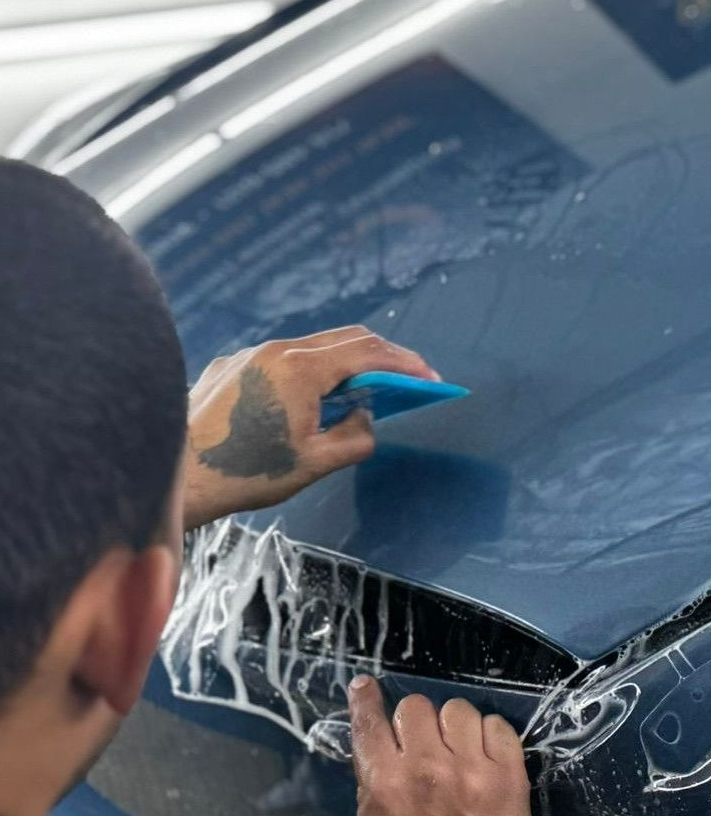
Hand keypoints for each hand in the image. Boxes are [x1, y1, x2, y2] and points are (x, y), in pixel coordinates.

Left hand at [183, 325, 438, 528]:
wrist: (176, 476)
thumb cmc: (245, 473)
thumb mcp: (315, 463)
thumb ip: (356, 437)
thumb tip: (365, 418)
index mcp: (301, 368)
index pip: (368, 352)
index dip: (405, 363)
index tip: (430, 377)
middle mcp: (275, 349)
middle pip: (343, 340)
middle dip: (381, 357)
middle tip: (405, 380)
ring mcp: (248, 356)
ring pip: (310, 349)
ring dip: (342, 366)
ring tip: (358, 395)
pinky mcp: (228, 368)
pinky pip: (279, 362)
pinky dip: (306, 375)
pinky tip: (303, 406)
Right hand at [349, 678, 532, 815]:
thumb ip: (373, 780)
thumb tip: (376, 738)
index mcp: (385, 784)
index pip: (369, 723)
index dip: (365, 699)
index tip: (367, 686)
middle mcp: (426, 768)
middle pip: (416, 707)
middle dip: (417, 723)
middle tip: (425, 744)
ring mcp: (471, 770)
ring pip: (458, 710)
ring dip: (454, 727)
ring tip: (459, 751)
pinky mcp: (510, 777)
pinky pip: (499, 727)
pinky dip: (490, 736)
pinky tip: (485, 756)